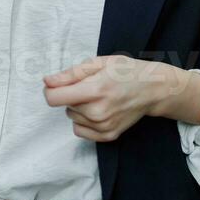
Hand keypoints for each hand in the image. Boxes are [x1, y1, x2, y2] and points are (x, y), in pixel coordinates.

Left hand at [42, 54, 176, 142]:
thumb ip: (71, 74)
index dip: (50, 89)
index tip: (56, 84)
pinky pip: (80, 131)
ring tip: (98, 98)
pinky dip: (84, 121)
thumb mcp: (99, 63)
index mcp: (96, 90)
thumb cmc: (126, 71)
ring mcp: (104, 127)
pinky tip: (99, 110)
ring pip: (72, 118)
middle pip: (64, 106)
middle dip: (72, 95)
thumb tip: (47, 81)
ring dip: (79, 108)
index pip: (54, 98)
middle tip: (91, 86)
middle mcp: (99, 112)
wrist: (152, 89)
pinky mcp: (108, 136)